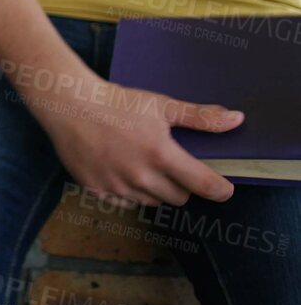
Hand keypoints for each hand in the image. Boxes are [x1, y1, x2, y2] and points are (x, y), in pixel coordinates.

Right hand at [29, 74, 240, 206]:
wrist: (68, 104)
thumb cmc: (116, 102)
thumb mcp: (161, 104)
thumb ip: (201, 117)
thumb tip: (237, 120)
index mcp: (161, 155)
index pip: (204, 186)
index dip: (220, 190)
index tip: (224, 188)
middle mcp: (140, 176)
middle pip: (179, 198)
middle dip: (182, 185)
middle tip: (172, 166)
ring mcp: (117, 186)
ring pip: (152, 202)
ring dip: (156, 190)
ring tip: (144, 166)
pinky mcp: (96, 190)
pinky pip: (125, 202)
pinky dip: (129, 192)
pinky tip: (122, 171)